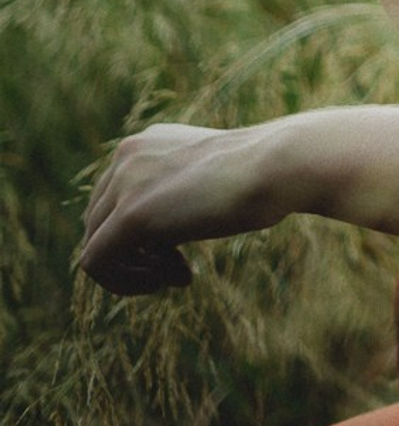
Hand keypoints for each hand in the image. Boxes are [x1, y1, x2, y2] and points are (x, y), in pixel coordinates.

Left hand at [81, 122, 279, 296]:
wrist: (277, 166)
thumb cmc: (260, 175)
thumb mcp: (209, 175)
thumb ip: (177, 190)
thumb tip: (154, 235)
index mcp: (145, 142)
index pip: (112, 201)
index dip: (140, 235)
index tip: (180, 249)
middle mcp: (127, 155)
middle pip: (98, 224)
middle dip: (135, 254)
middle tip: (179, 267)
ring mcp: (124, 183)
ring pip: (93, 245)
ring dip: (134, 271)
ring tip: (177, 274)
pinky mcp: (129, 215)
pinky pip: (96, 264)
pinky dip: (126, 283)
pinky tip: (174, 278)